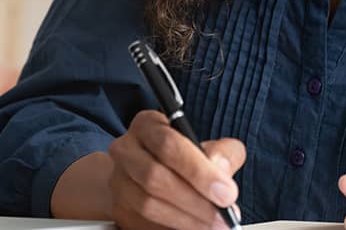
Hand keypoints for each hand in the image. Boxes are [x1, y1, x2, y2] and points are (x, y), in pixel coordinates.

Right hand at [107, 110, 244, 229]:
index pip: (169, 145)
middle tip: (224, 215)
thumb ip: (222, 153)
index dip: (199, 171)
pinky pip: (144, 222)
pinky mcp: (120, 207)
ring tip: (213, 225)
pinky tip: (195, 226)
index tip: (227, 192)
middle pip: (155, 176)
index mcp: (148, 126)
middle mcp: (126, 150)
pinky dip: (173, 227)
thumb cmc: (182, 158)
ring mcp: (118, 180)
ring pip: (148, 204)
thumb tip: (221, 168)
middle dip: (195, 200)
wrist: (147, 175)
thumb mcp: (207, 146)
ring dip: (186, 219)